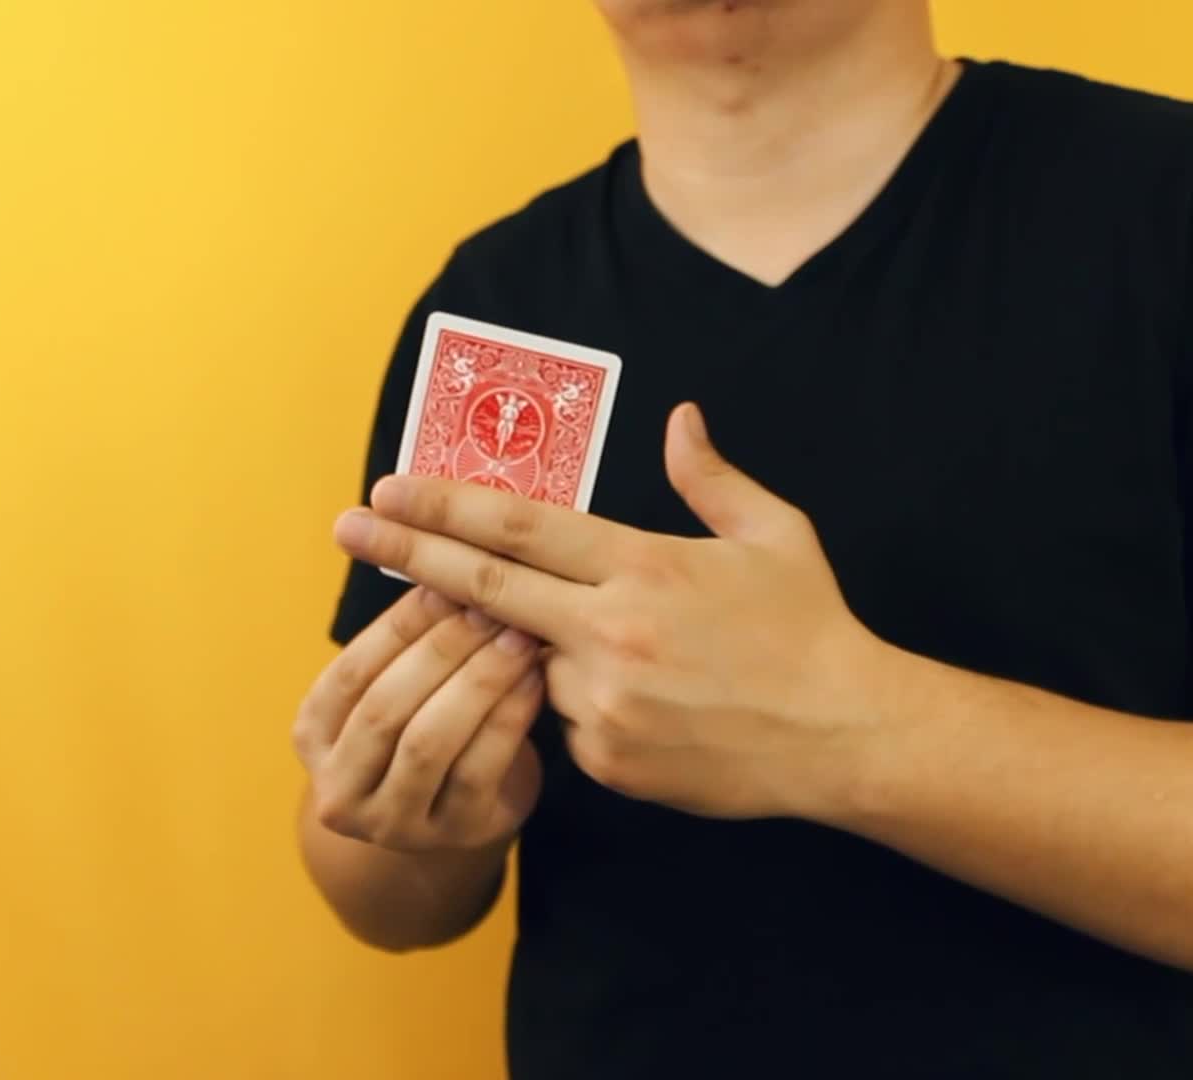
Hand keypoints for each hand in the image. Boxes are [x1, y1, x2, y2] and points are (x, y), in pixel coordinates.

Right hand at [292, 586, 545, 851]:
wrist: (461, 809)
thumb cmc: (431, 721)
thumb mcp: (404, 682)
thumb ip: (412, 637)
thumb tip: (446, 556)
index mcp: (313, 734)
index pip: (351, 671)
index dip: (400, 625)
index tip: (449, 580)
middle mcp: (339, 787)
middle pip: (385, 709)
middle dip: (442, 650)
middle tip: (493, 604)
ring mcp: (392, 822)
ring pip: (427, 742)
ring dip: (477, 682)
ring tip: (519, 637)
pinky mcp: (452, 835)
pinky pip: (478, 769)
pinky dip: (508, 718)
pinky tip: (537, 679)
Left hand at [332, 403, 892, 820]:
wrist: (844, 736)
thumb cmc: (812, 627)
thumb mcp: (775, 534)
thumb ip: (711, 478)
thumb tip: (679, 419)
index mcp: (643, 568)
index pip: (519, 528)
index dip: (445, 505)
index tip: (389, 488)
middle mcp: (611, 633)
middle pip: (483, 587)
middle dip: (405, 553)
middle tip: (348, 528)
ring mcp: (605, 704)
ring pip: (537, 668)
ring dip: (556, 655)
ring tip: (649, 660)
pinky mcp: (609, 762)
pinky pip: (571, 725)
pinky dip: (592, 707)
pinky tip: (660, 705)